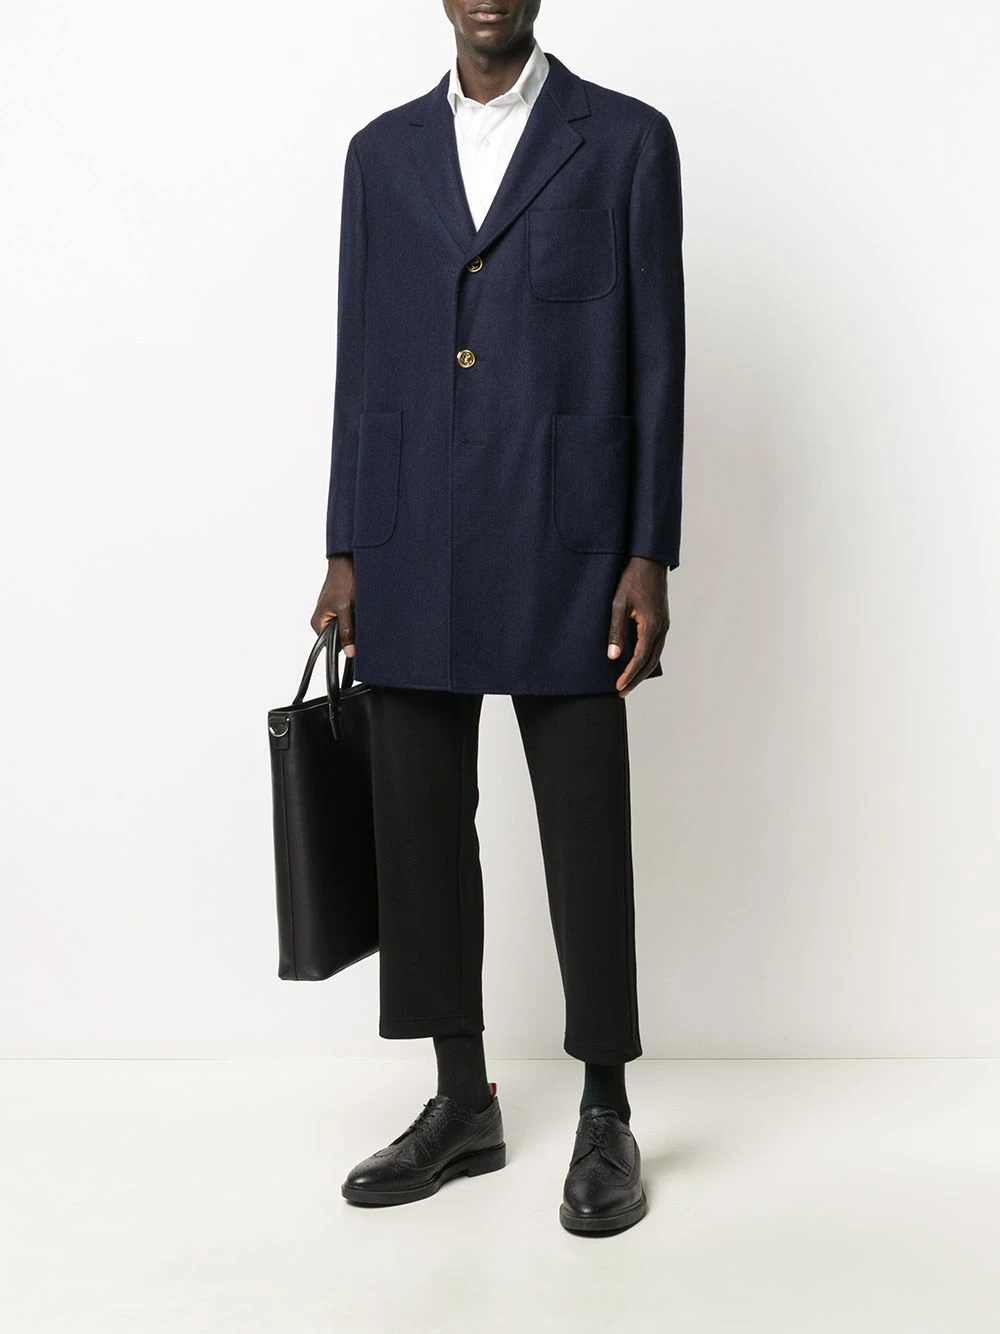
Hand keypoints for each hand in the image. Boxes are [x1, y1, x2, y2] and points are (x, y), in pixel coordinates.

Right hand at [311, 554, 355, 656]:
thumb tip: (350, 652)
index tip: (358, 644)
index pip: (332, 646)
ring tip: (358, 611)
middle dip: (352, 634)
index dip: (346, 646)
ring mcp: (334, 614)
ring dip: (356, 624)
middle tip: (359, 621)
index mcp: (318, 623)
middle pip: (341, 638)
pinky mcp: (342, 608)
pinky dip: (358, 616)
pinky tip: (361, 608)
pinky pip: (352, 620)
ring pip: (348, 629)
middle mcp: (324, 620)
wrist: (348, 561)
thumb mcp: (345, 608)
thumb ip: (347, 631)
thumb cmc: (343, 580)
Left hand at [607, 556, 669, 695]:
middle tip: (622, 692)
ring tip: (629, 682)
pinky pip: (656, 646)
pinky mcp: (662, 621)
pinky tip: (638, 662)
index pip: (640, 658)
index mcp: (651, 626)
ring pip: (655, 655)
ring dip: (642, 670)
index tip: (618, 687)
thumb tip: (613, 656)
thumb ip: (616, 631)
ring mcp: (664, 625)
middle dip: (636, 678)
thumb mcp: (618, 604)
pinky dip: (647, 659)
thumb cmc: (632, 580)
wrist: (650, 561)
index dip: (629, 675)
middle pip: (650, 662)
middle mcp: (661, 628)